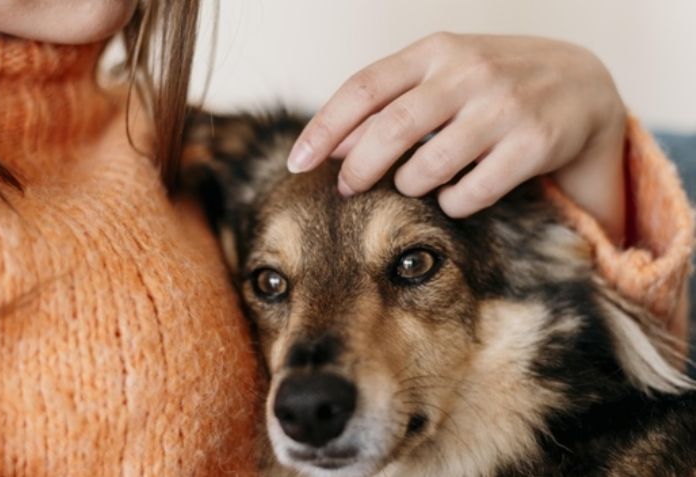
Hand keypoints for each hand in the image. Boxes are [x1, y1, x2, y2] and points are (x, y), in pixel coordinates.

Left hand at [287, 33, 626, 242]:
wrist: (583, 85)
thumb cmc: (492, 84)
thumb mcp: (442, 75)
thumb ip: (389, 101)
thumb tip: (331, 146)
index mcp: (436, 50)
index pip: (363, 88)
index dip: (324, 128)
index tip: (297, 162)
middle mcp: (468, 72)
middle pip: (391, 129)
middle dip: (358, 167)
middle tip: (345, 189)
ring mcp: (504, 106)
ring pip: (429, 165)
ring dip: (409, 185)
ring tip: (412, 184)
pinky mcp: (534, 143)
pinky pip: (472, 191)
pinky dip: (452, 202)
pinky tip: (453, 195)